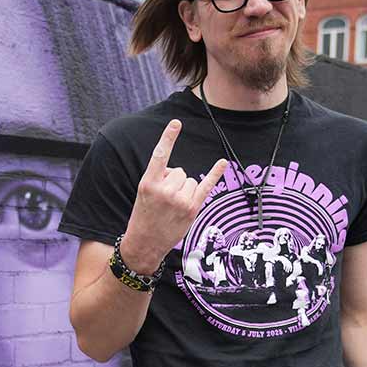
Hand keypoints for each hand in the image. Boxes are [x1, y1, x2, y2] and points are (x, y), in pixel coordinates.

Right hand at [119, 119, 227, 273]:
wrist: (145, 243)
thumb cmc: (144, 216)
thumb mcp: (144, 194)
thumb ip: (160, 179)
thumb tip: (179, 173)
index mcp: (149, 183)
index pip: (160, 155)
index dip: (168, 138)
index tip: (176, 123)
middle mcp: (165, 190)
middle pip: (180, 171)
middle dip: (174, 182)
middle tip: (164, 200)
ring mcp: (180, 200)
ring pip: (190, 180)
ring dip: (184, 189)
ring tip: (172, 206)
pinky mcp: (192, 209)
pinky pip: (206, 186)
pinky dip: (215, 174)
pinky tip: (222, 163)